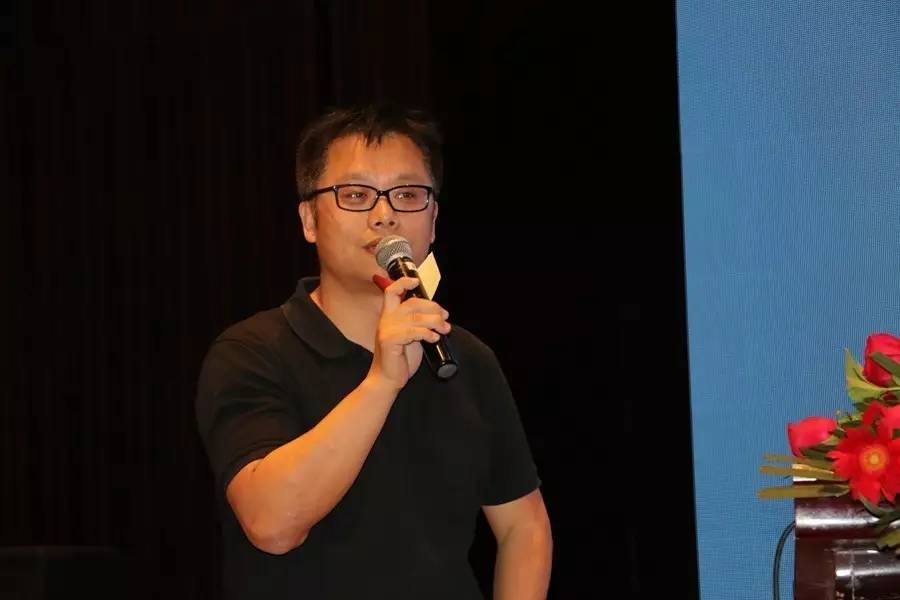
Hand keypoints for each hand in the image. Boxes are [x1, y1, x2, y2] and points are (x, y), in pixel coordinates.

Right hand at [367, 276, 450, 392]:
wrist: (387, 380)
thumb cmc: (400, 359)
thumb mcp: (411, 336)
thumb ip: (418, 323)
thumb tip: (439, 315)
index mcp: (389, 315)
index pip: (391, 292)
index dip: (403, 283)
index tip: (416, 282)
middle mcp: (386, 320)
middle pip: (411, 303)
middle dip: (433, 307)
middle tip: (445, 317)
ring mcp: (386, 330)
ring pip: (416, 317)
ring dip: (435, 322)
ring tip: (445, 329)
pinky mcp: (389, 341)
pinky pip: (413, 332)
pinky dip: (427, 333)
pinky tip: (434, 338)